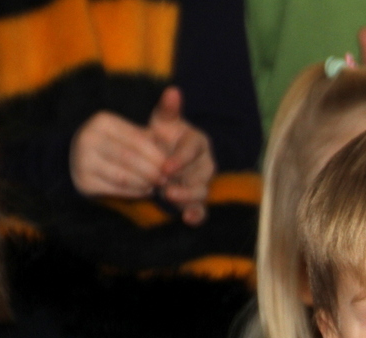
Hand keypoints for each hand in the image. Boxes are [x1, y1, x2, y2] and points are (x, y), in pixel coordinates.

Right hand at [70, 111, 167, 198]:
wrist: (88, 162)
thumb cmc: (121, 145)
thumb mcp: (135, 133)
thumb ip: (154, 126)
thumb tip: (174, 104)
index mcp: (103, 121)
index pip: (137, 139)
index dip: (156, 155)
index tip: (171, 165)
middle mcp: (88, 138)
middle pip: (129, 158)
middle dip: (152, 171)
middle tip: (166, 179)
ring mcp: (82, 160)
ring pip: (122, 176)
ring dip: (144, 183)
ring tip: (157, 185)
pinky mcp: (83, 181)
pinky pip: (115, 190)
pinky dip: (134, 192)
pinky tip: (145, 191)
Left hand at [148, 87, 214, 225]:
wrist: (160, 158)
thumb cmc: (162, 137)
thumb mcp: (162, 122)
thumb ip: (168, 109)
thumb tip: (173, 91)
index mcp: (198, 142)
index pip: (193, 149)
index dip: (181, 158)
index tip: (165, 165)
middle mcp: (205, 163)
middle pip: (201, 173)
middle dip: (184, 179)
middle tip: (165, 184)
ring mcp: (203, 183)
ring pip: (202, 191)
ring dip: (187, 195)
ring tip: (169, 196)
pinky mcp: (197, 200)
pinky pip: (202, 209)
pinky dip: (196, 215)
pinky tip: (186, 219)